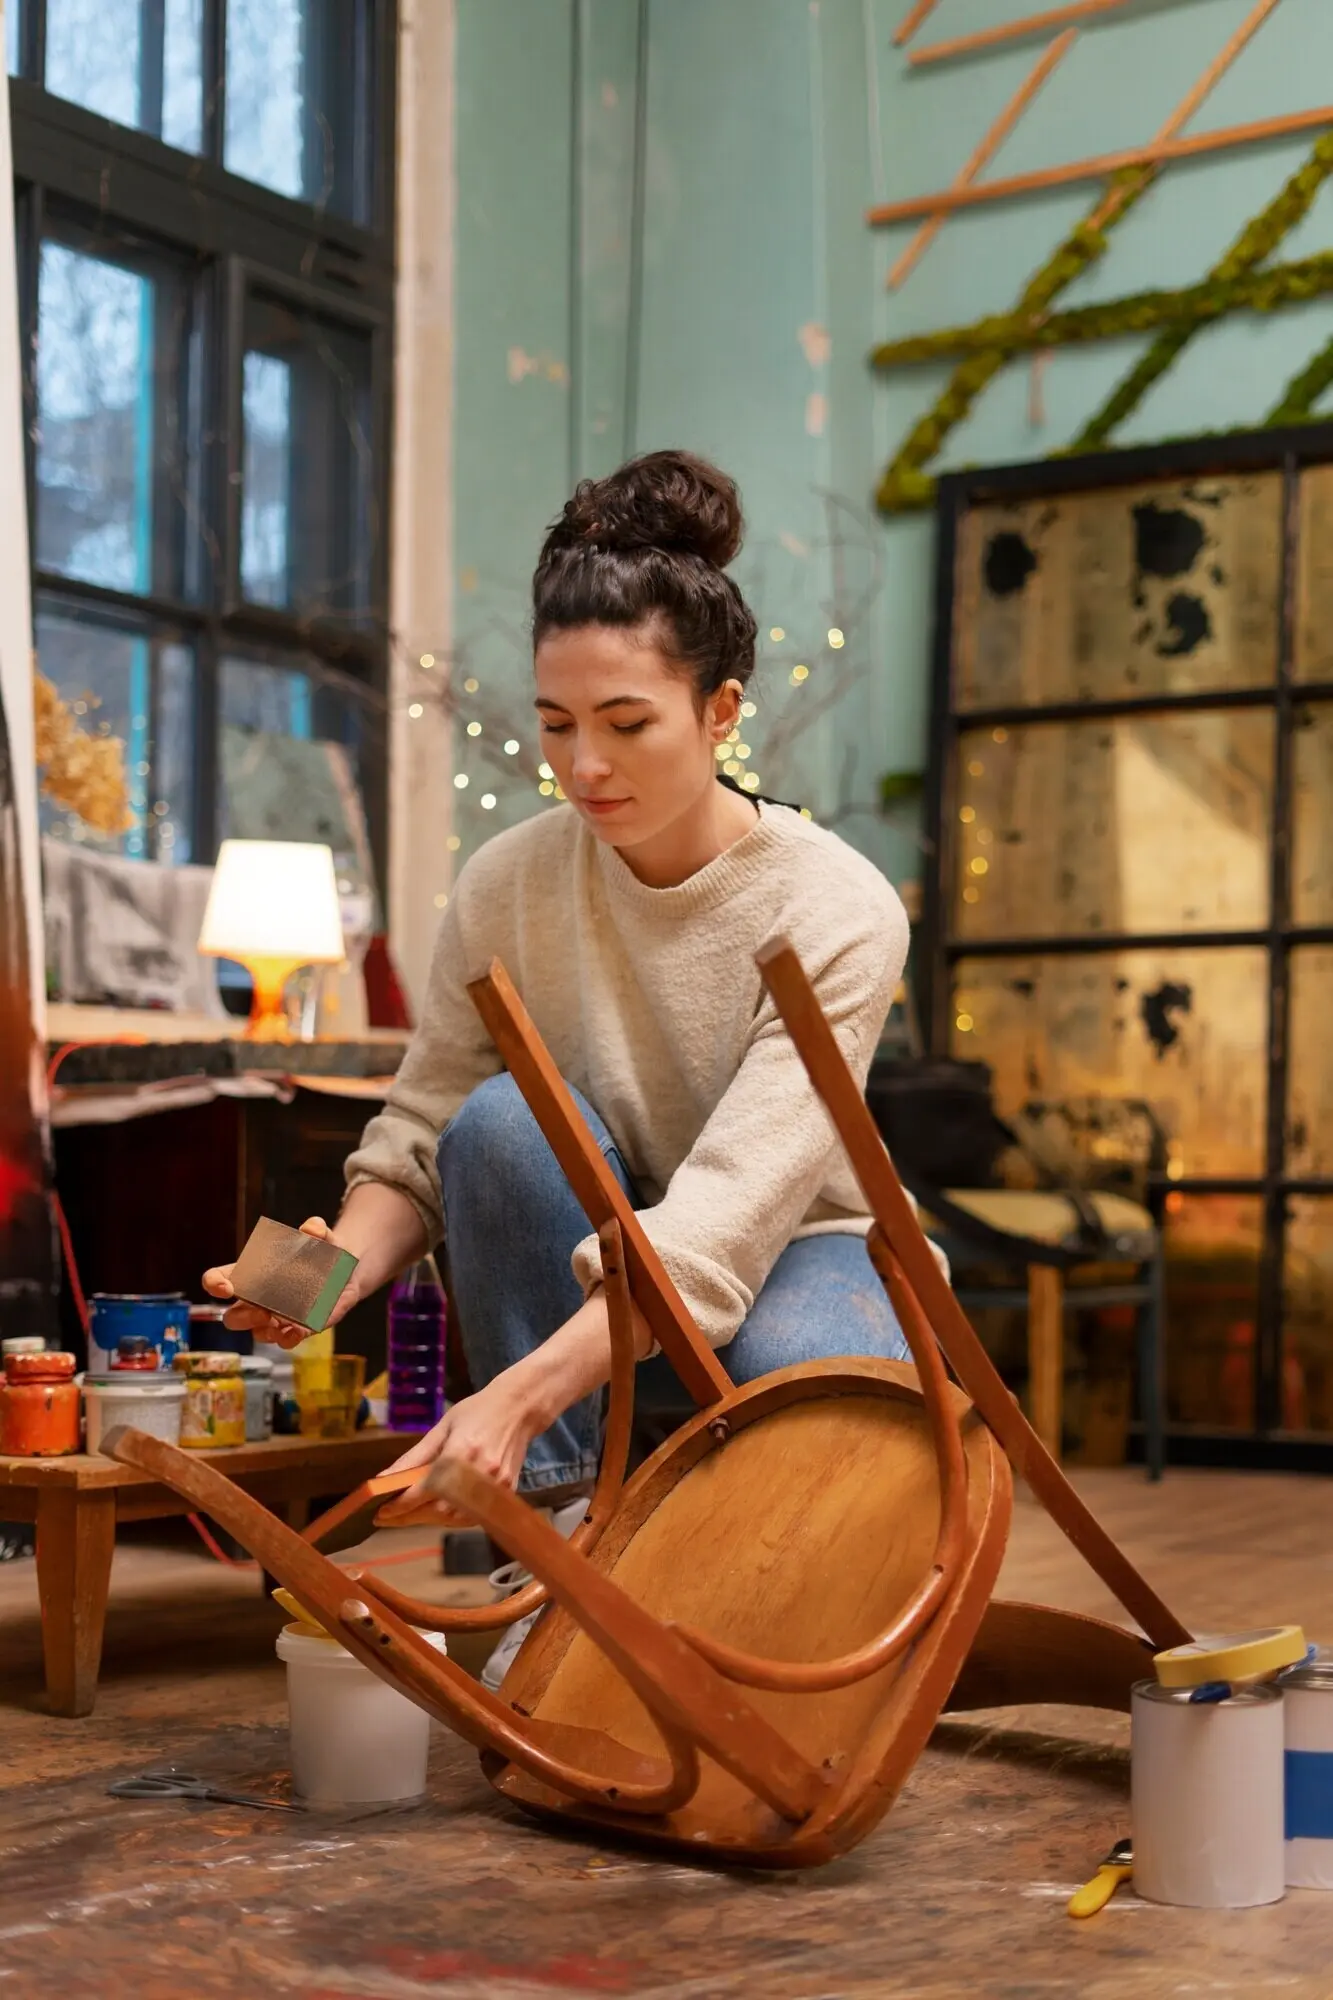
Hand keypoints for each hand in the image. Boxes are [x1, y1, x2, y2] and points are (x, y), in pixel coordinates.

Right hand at [202, 1217, 359, 1351]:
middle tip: (261, 1310)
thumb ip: (316, 1229)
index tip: (224, 1287)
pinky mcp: (297, 1328)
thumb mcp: (322, 1236)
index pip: (218, 1279)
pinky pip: (284, 1340)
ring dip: (264, 1331)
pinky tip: (297, 1332)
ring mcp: (276, 1317)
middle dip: (241, 1317)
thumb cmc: (323, 1250)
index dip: (213, 1283)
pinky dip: (288, 1339)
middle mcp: (258, 1299)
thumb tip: (312, 1228)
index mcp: (252, 1273)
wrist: (349, 1270)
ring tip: (281, 1325)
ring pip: (257, 1332)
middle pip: (233, 1316)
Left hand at [386, 1370, 541, 1515]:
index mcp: (460, 1453)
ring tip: (409, 1514)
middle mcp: (479, 1474)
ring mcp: (495, 1487)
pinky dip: (451, 1518)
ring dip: (429, 1519)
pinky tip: (436, 1511)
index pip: (425, 1490)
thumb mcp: (441, 1428)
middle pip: (438, 1510)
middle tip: (388, 1517)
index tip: (380, 1513)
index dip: (400, 1505)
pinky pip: (473, 1516)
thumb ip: (414, 1457)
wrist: (519, 1409)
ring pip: (455, 1518)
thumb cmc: (476, 1412)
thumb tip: (383, 1478)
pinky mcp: (506, 1493)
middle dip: (410, 1516)